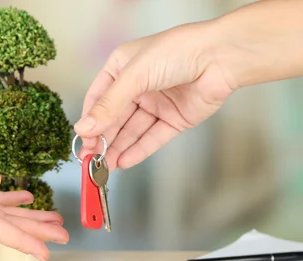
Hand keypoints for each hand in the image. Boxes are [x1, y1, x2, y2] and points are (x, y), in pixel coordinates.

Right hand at [73, 21, 234, 168]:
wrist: (220, 57)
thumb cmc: (179, 51)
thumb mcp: (135, 75)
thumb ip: (110, 105)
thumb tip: (85, 128)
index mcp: (123, 67)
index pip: (99, 98)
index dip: (90, 120)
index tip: (82, 140)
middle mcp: (138, 86)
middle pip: (115, 118)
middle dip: (102, 139)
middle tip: (90, 160)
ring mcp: (157, 103)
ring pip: (132, 131)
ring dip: (118, 149)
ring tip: (104, 167)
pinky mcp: (174, 119)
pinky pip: (152, 138)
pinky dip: (139, 150)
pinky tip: (125, 161)